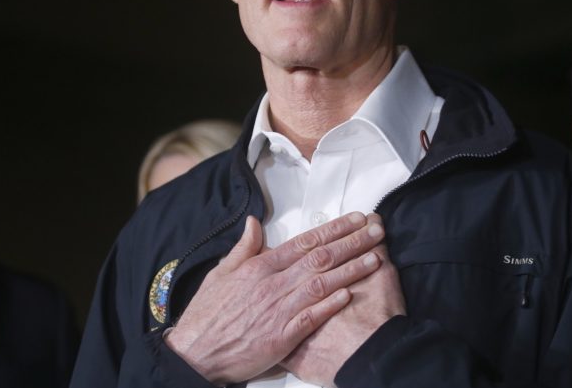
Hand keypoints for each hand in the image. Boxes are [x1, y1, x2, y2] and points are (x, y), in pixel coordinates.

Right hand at [165, 212, 385, 384]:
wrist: (194, 353)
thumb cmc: (207, 314)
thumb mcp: (220, 273)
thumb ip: (243, 248)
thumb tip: (254, 222)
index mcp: (259, 267)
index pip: (304, 241)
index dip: (333, 229)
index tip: (356, 219)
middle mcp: (272, 284)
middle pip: (319, 258)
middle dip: (351, 242)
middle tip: (377, 230)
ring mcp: (278, 310)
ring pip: (321, 284)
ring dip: (350, 270)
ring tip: (375, 258)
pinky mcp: (281, 337)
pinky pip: (311, 317)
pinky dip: (331, 305)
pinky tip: (350, 294)